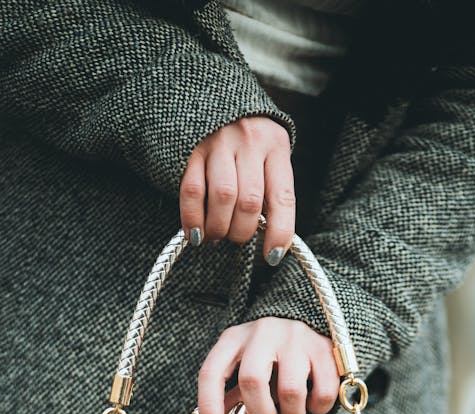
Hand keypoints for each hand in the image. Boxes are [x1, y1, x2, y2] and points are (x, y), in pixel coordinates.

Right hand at [179, 117, 294, 265]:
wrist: (210, 95)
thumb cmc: (246, 139)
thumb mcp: (268, 155)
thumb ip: (269, 188)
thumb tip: (269, 239)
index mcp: (276, 145)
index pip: (283, 198)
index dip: (279, 233)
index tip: (272, 257)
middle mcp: (249, 140)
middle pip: (250, 202)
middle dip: (242, 232)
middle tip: (235, 239)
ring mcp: (218, 141)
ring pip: (223, 197)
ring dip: (219, 228)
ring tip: (216, 237)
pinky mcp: (190, 148)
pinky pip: (192, 191)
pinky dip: (193, 219)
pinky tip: (196, 234)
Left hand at [197, 318, 339, 413]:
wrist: (309, 319)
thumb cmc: (270, 351)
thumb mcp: (243, 363)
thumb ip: (230, 393)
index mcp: (235, 338)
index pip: (212, 372)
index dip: (209, 405)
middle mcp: (263, 333)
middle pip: (252, 380)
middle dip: (259, 411)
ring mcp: (296, 338)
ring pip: (291, 391)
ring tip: (292, 410)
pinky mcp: (325, 348)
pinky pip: (323, 392)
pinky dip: (318, 408)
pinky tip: (313, 401)